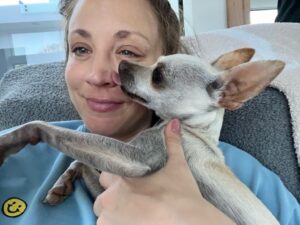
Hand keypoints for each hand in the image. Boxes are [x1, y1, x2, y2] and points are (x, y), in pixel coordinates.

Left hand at [93, 119, 234, 224]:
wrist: (186, 221)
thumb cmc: (180, 193)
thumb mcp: (177, 165)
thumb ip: (172, 143)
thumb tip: (174, 122)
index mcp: (121, 179)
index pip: (106, 176)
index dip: (115, 180)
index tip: (128, 185)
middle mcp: (110, 200)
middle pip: (102, 199)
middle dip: (113, 199)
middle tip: (132, 202)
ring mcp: (110, 220)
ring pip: (103, 217)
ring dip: (113, 216)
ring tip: (133, 216)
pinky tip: (133, 224)